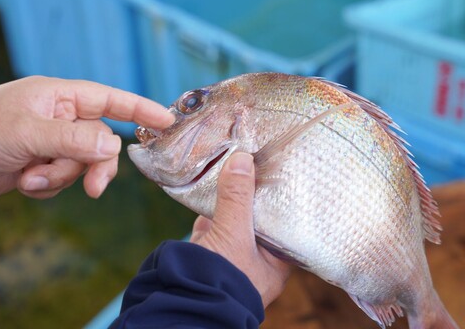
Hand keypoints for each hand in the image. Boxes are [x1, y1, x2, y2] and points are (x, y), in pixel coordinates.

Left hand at [0, 76, 174, 200]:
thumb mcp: (27, 133)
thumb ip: (73, 140)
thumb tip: (112, 149)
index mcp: (59, 96)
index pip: (110, 99)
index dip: (140, 109)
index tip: (168, 120)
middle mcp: (60, 117)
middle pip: (100, 142)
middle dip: (92, 166)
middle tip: (93, 189)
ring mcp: (51, 142)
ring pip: (82, 164)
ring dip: (60, 177)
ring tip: (31, 177)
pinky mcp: (41, 164)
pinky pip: (63, 179)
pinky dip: (47, 185)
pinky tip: (23, 182)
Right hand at [190, 152, 290, 306]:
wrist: (180, 305)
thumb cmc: (220, 279)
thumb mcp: (233, 236)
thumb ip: (237, 198)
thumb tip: (242, 158)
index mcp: (275, 263)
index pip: (285, 223)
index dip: (282, 198)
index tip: (279, 171)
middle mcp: (254, 260)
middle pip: (256, 218)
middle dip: (251, 194)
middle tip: (254, 161)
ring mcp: (229, 256)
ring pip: (233, 220)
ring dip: (229, 198)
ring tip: (232, 166)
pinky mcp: (205, 253)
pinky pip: (210, 226)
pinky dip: (208, 208)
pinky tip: (208, 187)